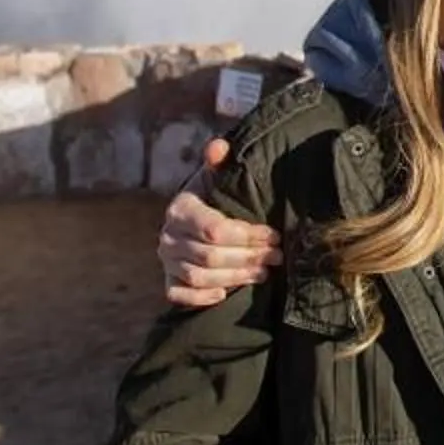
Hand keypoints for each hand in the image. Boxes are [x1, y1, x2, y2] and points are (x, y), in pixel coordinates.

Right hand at [157, 139, 281, 307]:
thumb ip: (219, 163)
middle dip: (248, 257)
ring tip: (264, 272)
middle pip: (210, 255)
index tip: (273, 235)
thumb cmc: (212, 199)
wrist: (192, 222)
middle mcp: (168, 236)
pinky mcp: (168, 282)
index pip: (214, 228)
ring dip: (235, 277)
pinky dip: (202, 297)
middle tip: (276, 256)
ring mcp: (166, 261)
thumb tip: (219, 146)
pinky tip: (226, 293)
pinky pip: (178, 295)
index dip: (248, 235)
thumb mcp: (215, 178)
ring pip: (200, 276)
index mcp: (181, 209)